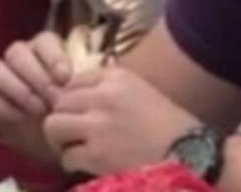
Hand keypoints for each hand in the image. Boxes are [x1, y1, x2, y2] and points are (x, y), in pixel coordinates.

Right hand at [0, 31, 71, 162]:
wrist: (55, 131)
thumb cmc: (71, 104)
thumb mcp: (80, 89)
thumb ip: (78, 77)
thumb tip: (82, 73)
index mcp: (45, 47)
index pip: (44, 39)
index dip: (53, 57)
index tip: (65, 78)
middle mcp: (20, 55)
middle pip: (16, 52)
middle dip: (36, 76)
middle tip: (53, 98)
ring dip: (18, 89)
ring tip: (40, 110)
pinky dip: (0, 106)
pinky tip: (21, 118)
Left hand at [44, 66, 200, 174]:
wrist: (186, 150)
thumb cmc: (168, 122)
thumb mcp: (141, 91)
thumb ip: (112, 89)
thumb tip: (82, 97)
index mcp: (117, 77)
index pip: (75, 80)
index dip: (72, 97)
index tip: (77, 110)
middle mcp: (104, 96)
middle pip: (60, 102)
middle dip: (63, 118)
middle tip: (71, 131)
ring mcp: (97, 125)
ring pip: (54, 125)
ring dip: (60, 138)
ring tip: (73, 146)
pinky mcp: (95, 154)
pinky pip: (67, 156)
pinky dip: (73, 162)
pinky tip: (87, 162)